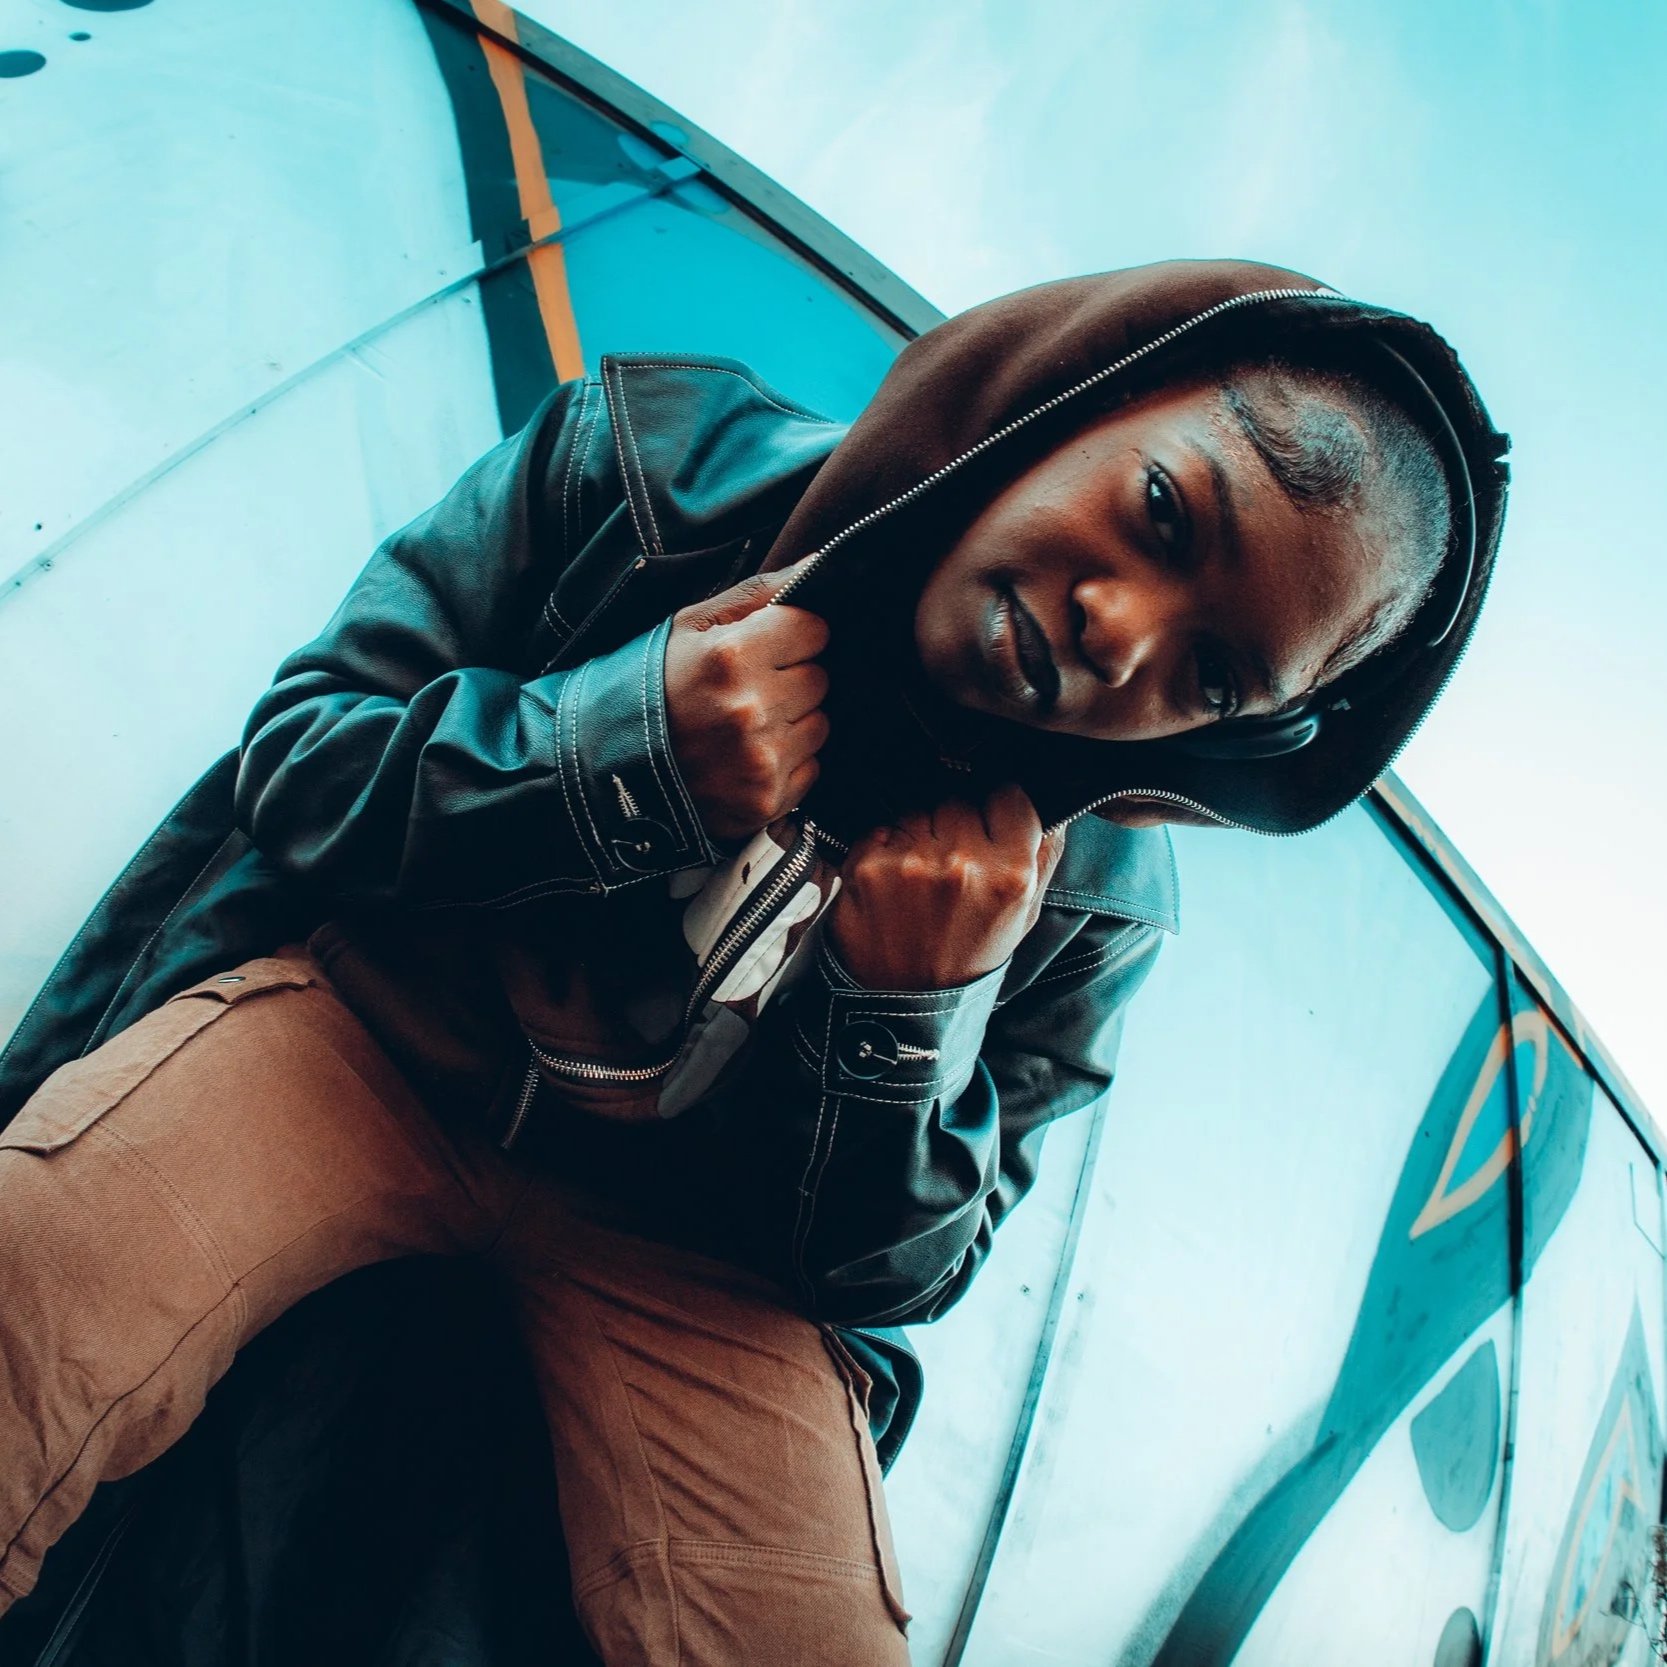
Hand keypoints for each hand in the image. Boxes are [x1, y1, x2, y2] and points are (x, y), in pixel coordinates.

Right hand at [663, 558, 829, 842]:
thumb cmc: (653, 686)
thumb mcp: (690, 626)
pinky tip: (745, 758)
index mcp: (731, 656)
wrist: (608, 769)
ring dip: (791, 722)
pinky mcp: (766, 801)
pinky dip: (785, 763)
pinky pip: (810, 768)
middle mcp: (751, 710)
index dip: (790, 636)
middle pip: (819, 679)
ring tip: (744, 725)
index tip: (765, 647)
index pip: (813, 630)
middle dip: (790, 679)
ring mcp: (761, 760)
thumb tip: (823, 562)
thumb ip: (759, 593)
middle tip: (746, 690)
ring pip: (819, 725)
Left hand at [827, 785, 1065, 990]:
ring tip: (919, 883)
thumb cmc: (969, 957)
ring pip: (918, 810)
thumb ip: (1044, 855)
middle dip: (954, 826)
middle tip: (948, 872)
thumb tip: (1056, 807)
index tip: (988, 831)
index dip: (997, 811)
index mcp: (1012, 875)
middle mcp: (964, 864)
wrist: (905, 1006)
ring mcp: (913, 864)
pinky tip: (890, 886)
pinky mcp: (869, 866)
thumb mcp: (1024, 915)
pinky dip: (883, 848)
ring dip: (917, 836)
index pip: (1008, 796)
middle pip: (959, 800)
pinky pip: (881, 828)